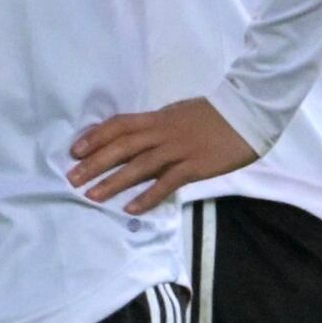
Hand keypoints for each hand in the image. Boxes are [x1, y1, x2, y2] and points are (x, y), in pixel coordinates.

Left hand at [65, 96, 256, 210]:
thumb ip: (160, 125)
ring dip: (114, 181)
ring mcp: (178, 149)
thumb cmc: (216, 115)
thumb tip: (139, 137)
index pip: (120, 125)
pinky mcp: (195, 166)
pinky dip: (149, 195)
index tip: (75, 150)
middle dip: (95, 162)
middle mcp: (163, 132)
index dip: (96, 136)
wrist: (250, 114)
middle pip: (122, 146)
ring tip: (93, 195)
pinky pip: (167, 182)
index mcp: (159, 118)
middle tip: (72, 178)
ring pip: (139, 165)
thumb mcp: (182, 114)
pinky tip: (133, 208)